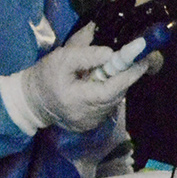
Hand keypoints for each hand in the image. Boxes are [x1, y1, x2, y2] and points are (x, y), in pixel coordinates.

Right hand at [19, 24, 147, 132]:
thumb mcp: (62, 58)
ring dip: (119, 83)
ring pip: (114, 100)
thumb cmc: (45, 76)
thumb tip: (111, 53)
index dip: (129, 74)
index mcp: (77, 99)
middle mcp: (87, 116)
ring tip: (116, 68)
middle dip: (127, 75)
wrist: (32, 102)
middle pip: (116, 94)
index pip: (111, 89)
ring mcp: (90, 123)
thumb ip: (87, 54)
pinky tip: (103, 82)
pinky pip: (108, 106)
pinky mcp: (91, 124)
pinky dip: (110, 92)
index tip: (143, 59)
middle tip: (135, 58)